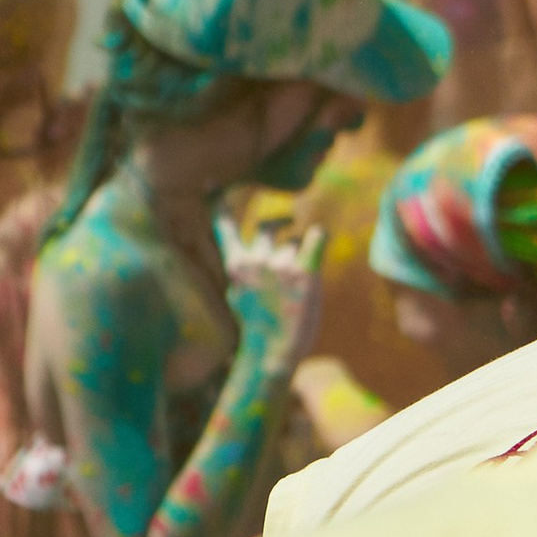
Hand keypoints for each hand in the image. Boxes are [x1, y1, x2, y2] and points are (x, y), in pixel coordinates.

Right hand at [221, 218, 327, 375]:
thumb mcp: (236, 294)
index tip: (215, 184)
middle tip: (287, 219)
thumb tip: (238, 255)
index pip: (227, 226)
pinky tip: (320, 234)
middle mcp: (257, 259)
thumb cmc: (255, 325)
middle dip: (278, 222)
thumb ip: (238, 269)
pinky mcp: (306, 272)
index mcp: (236, 265)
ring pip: (293, 242)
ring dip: (297, 254)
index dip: (225, 205)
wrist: (274, 353)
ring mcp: (281, 265)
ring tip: (297, 282)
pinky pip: (315, 238)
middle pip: (267, 227)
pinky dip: (318, 236)